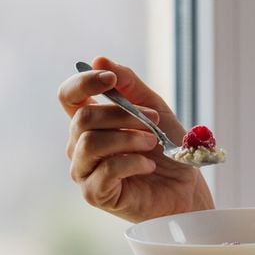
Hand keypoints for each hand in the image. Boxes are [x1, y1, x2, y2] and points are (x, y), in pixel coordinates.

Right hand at [58, 56, 214, 222]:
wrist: (186, 188)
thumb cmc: (168, 148)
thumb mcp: (154, 108)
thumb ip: (129, 84)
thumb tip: (98, 59)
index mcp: (91, 122)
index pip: (68, 96)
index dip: (84, 83)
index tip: (110, 79)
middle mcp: (80, 145)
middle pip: (84, 118)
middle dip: (124, 115)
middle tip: (154, 122)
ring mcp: (84, 171)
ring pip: (90, 143)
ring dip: (128, 138)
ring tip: (152, 144)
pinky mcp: (95, 194)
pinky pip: (105, 170)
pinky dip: (133, 162)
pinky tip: (148, 165)